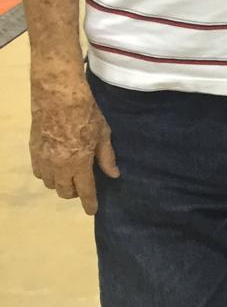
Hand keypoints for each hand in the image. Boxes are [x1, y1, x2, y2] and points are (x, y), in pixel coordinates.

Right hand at [29, 72, 118, 216]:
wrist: (58, 96)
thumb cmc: (86, 113)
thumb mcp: (103, 134)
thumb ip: (107, 157)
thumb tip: (114, 174)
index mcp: (78, 163)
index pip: (85, 191)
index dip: (89, 203)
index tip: (92, 211)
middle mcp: (58, 166)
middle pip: (64, 191)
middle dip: (74, 192)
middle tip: (82, 184)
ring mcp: (43, 159)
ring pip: (50, 184)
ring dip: (59, 183)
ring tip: (68, 174)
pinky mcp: (33, 151)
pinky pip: (38, 172)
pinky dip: (47, 174)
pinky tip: (54, 166)